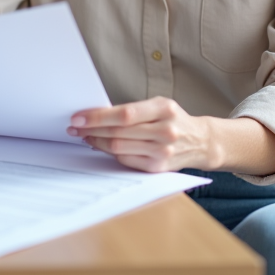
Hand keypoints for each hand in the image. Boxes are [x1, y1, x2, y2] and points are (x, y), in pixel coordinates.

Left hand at [67, 96, 212, 172]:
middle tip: (75, 127)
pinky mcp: (158, 168)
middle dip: (92, 129)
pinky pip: (126, 160)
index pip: (124, 114)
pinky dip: (110, 153)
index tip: (78, 117)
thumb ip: (133, 110)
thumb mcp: (159, 105)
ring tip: (85, 136)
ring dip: (97, 142)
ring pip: (119, 147)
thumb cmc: (173, 119)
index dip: (98, 116)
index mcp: (164, 109)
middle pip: (119, 132)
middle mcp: (165, 131)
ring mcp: (163, 152)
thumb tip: (96, 115)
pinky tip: (101, 146)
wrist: (200, 141)